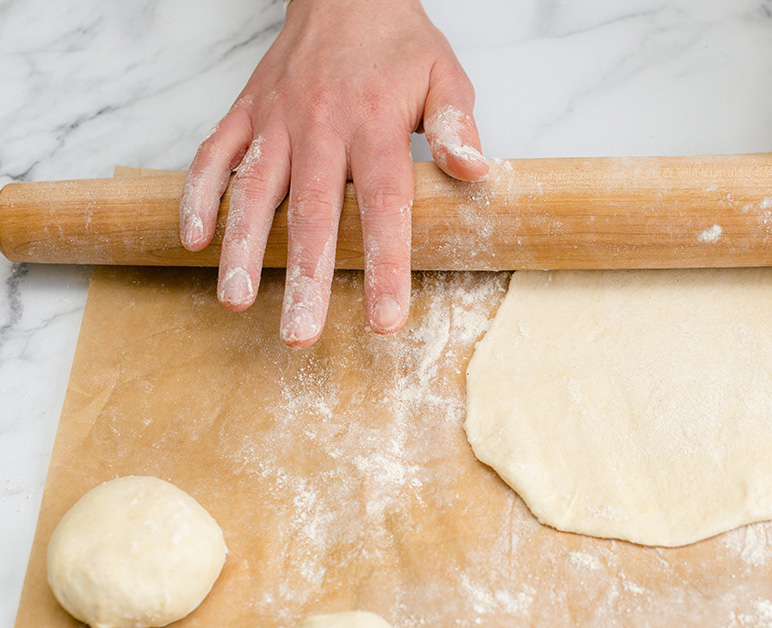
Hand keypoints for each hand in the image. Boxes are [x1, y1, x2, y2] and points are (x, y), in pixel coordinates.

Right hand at [180, 0, 487, 347]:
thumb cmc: (399, 44)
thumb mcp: (445, 76)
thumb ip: (456, 127)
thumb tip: (476, 173)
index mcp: (375, 124)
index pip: (383, 204)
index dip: (385, 264)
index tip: (384, 319)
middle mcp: (320, 125)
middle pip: (312, 212)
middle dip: (306, 278)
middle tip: (300, 335)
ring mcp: (275, 119)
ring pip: (253, 190)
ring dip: (242, 248)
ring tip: (236, 301)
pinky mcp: (244, 112)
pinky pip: (212, 154)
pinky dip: (197, 194)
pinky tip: (192, 240)